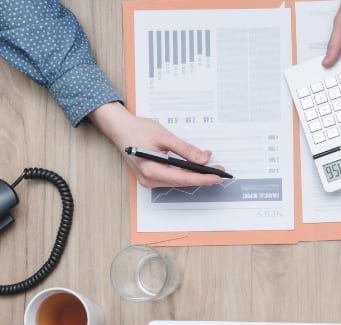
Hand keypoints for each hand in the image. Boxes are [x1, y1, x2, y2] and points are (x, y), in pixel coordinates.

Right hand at [89, 102, 224, 187]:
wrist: (120, 128)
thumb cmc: (137, 129)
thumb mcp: (165, 136)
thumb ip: (185, 149)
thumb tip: (204, 158)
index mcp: (150, 169)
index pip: (183, 178)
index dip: (202, 179)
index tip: (218, 177)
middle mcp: (149, 179)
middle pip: (182, 182)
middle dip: (202, 177)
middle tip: (220, 170)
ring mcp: (149, 179)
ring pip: (178, 181)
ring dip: (195, 175)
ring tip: (212, 169)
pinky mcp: (151, 176)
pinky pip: (172, 178)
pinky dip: (185, 173)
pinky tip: (196, 169)